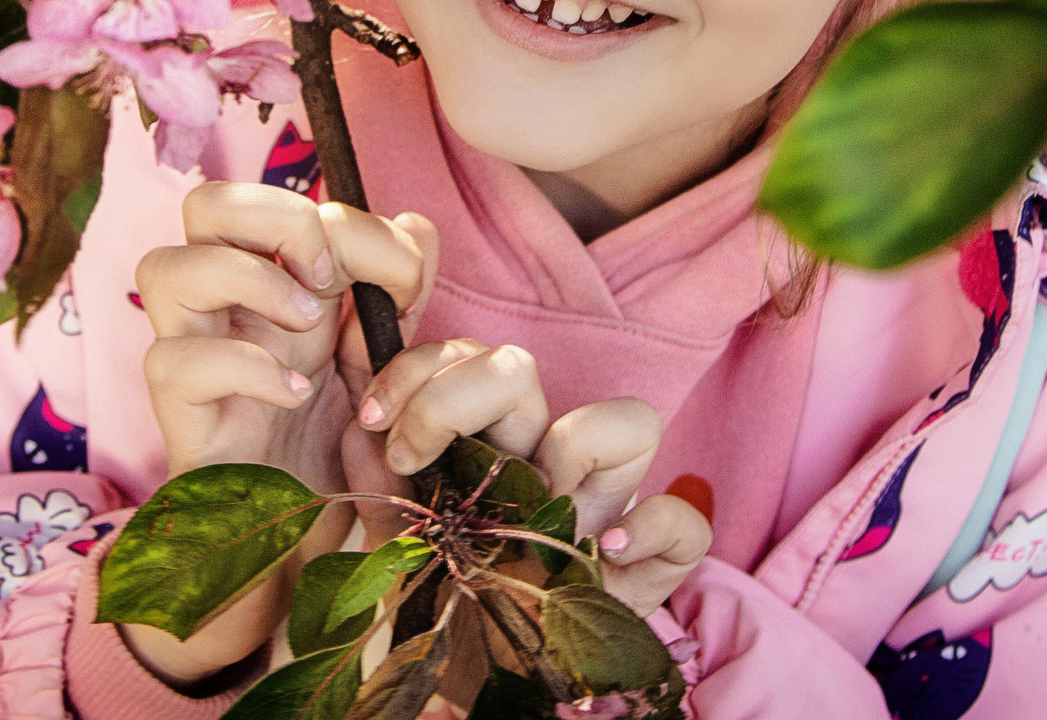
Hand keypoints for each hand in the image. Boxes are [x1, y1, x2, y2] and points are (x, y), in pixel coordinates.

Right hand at [122, 180, 435, 684]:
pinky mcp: (177, 413)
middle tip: (327, 278)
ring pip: (164, 266)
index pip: (284, 198)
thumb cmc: (330, 444)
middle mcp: (222, 306)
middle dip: (278, 217)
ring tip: (306, 326)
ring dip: (250, 281)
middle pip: (204, 203)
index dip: (355, 222)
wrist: (295, 539)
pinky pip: (175, 360)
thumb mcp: (378, 361)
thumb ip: (398, 292)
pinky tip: (294, 394)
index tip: (405, 283)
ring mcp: (190, 352)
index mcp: (270, 278)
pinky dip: (245, 366)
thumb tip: (418, 223)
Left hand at [348, 346, 712, 615]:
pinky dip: (654, 528)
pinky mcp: (646, 569)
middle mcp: (546, 468)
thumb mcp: (399, 546)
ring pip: (632, 422)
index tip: (374, 418)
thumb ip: (379, 487)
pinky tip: (605, 553)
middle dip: (453, 394)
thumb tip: (362, 432)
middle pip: (522, 372)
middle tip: (412, 455)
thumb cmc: (444, 608)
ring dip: (575, 446)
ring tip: (528, 504)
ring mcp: (603, 513)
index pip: (470, 360)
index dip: (421, 370)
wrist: (480, 686)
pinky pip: (684, 525)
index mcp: (490, 451)